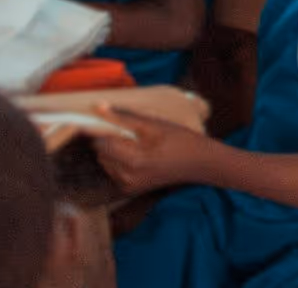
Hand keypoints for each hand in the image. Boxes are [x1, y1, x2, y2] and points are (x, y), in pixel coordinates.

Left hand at [91, 107, 207, 197]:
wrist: (199, 163)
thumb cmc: (180, 139)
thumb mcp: (154, 125)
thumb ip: (124, 117)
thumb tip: (98, 106)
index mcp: (133, 160)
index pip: (101, 142)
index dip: (105, 130)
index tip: (113, 122)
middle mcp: (127, 177)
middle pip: (100, 153)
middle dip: (109, 141)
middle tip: (129, 132)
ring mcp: (127, 185)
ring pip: (105, 163)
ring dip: (113, 152)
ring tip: (135, 144)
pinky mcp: (129, 190)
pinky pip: (113, 171)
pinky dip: (119, 162)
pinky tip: (137, 156)